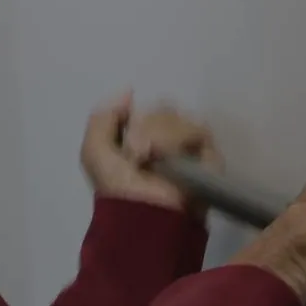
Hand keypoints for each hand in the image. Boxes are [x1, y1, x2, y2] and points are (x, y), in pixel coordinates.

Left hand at [79, 92, 220, 216]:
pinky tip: (167, 158)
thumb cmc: (118, 188)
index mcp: (146, 137)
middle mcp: (171, 140)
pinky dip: (177, 141)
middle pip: (164, 108)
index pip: (149, 107)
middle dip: (145, 127)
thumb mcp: (94, 151)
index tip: (126, 137)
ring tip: (150, 158)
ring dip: (159, 135)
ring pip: (179, 117)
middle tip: (136, 152)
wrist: (143, 214)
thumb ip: (103, 117)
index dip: (136, 117)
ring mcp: (192, 148)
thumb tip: (129, 91)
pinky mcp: (211, 158)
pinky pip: (198, 131)